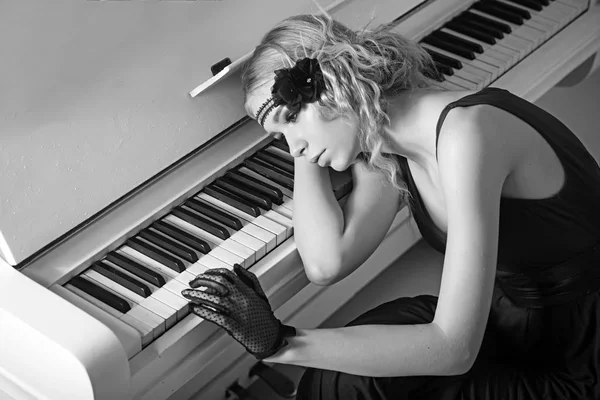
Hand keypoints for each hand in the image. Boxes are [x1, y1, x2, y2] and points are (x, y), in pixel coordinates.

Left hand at [181, 264, 295, 359]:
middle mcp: (241, 299)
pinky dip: (202, 311)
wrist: (271, 337)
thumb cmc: (264, 316)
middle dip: (201, 280)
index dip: (212, 272)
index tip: (203, 274)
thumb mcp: (259, 294)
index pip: (227, 274)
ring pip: (213, 299)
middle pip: (218, 283)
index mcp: (247, 290)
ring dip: (197, 295)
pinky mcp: (234, 326)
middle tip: (192, 283)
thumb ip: (249, 278)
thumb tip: (236, 266)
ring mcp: (237, 312)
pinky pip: (215, 316)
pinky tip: (193, 308)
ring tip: (186, 293)